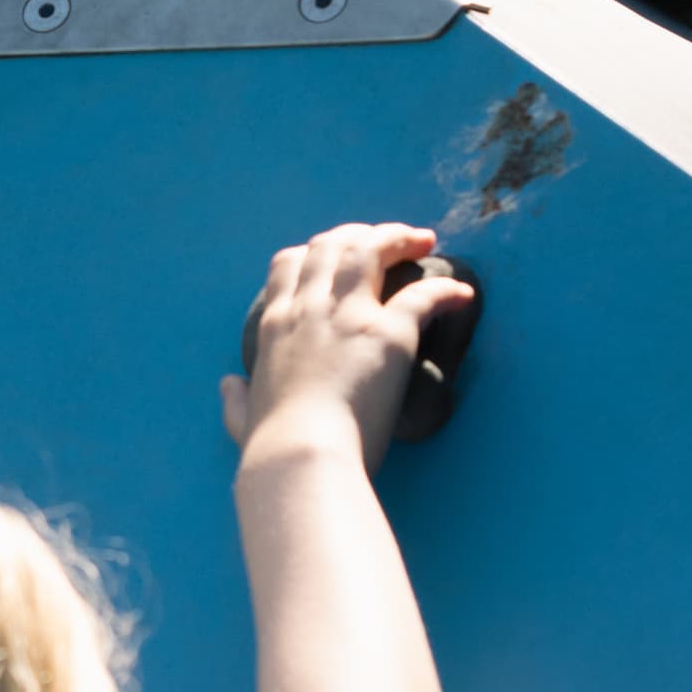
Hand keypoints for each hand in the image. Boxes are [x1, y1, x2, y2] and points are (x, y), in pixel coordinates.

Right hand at [224, 221, 481, 475]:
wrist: (300, 458)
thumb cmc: (272, 448)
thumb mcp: (242, 416)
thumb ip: (236, 398)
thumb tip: (229, 385)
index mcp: (275, 324)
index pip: (290, 262)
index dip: (315, 252)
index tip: (336, 255)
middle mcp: (309, 308)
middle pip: (332, 244)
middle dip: (361, 233)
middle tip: (388, 240)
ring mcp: (348, 316)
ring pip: (371, 249)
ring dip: (399, 238)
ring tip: (424, 240)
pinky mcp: (388, 333)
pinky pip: (423, 295)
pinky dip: (445, 291)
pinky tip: (462, 294)